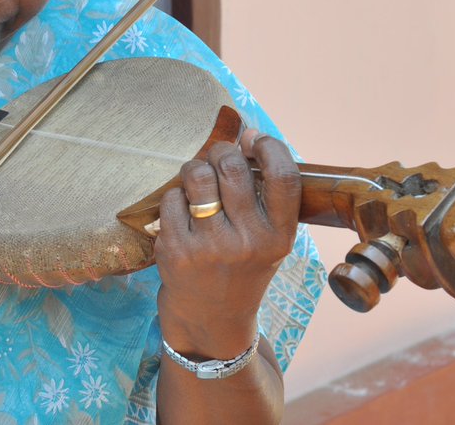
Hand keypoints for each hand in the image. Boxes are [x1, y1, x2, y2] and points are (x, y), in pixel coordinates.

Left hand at [153, 130, 301, 356]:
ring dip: (194, 168)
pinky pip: (171, 198)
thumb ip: (263, 194)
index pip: (283, 177)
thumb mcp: (268, 240)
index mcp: (279, 237)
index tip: (255, 138)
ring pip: (197, 176)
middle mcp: (248, 243)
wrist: (211, 320)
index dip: (269, 147)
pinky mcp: (176, 250)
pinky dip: (175, 196)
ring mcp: (210, 247)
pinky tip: (182, 212)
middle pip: (232, 167)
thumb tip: (247, 134)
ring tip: (197, 178)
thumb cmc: (242, 268)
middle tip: (218, 156)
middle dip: (221, 151)